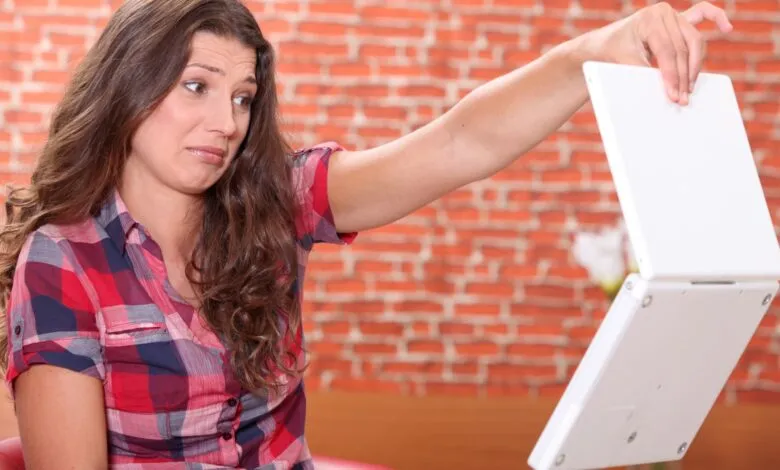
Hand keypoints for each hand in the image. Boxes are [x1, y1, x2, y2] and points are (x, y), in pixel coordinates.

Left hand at [579, 1, 732, 104]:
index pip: (667, 51)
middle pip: (684, 48)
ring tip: (691, 87)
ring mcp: (674, 14)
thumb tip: (667, 89)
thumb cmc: (613, 50)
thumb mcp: (625, 62)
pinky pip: (703, 13)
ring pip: (695, 41)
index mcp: (650, 19)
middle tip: (683, 98)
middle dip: (684, 76)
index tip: (674, 95)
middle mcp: (664, 13)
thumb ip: (644, 72)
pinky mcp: (679, 19)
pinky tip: (726, 28)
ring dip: (696, 65)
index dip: (672, 76)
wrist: (605, 42)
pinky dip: (717, 18)